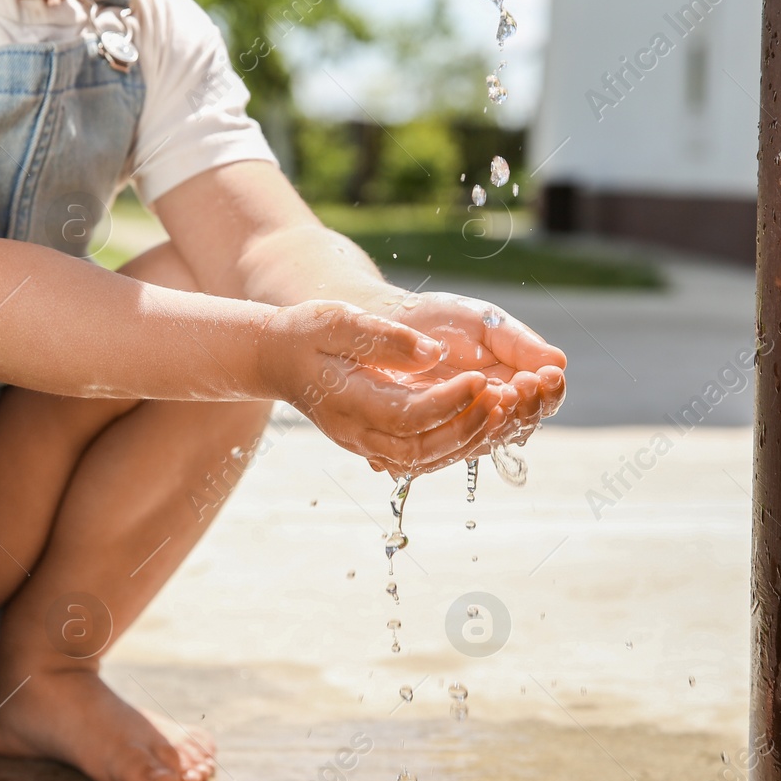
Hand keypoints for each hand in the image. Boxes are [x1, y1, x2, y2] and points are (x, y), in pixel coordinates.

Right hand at [259, 301, 503, 477]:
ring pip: (424, 460)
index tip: (481, 379)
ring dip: (467, 439)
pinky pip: (422, 456)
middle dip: (466, 429)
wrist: (279, 359)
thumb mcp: (340, 321)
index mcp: (348, 401)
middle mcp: (357, 432)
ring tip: (501, 407)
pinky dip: (456, 442)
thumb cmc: (309, 333)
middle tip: (501, 398)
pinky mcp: (378, 442)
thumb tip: (432, 353)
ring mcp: (367, 443)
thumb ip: (385, 337)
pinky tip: (482, 417)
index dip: (448, 402)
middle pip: (419, 450)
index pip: (406, 414)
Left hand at [373, 290, 565, 471]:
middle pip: (526, 422)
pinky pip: (461, 445)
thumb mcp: (487, 324)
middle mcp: (495, 408)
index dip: (550, 390)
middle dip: (529, 405)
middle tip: (523, 383)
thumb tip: (559, 361)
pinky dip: (473, 430)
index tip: (547, 374)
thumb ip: (520, 344)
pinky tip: (477, 413)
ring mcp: (467, 423)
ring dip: (504, 418)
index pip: (545, 398)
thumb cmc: (443, 321)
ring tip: (503, 393)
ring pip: (498, 435)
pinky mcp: (438, 435)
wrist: (394, 324)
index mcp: (515, 380)